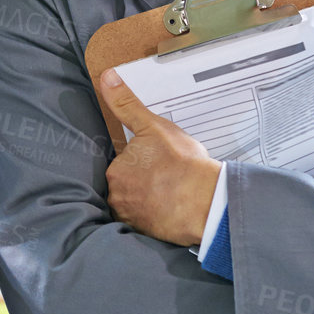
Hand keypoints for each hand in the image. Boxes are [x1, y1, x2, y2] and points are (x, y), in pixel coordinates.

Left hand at [97, 68, 221, 246]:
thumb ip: (127, 104)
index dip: (142, 162)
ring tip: (173, 193)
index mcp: (115, 172)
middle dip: (144, 182)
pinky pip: (149, 223)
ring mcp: (133, 220)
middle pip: (127, 186)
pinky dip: (158, 218)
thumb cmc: (182, 164)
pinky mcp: (149, 235)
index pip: (123, 165)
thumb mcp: (153, 126)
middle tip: (167, 176)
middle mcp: (118, 199)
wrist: (207, 202)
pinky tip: (174, 210)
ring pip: (138, 205)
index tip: (158, 163)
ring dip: (150, 201)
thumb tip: (107, 78)